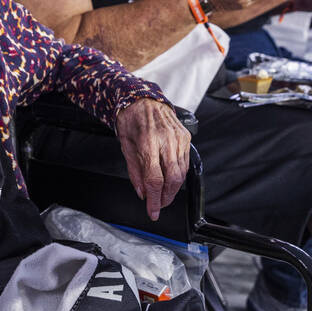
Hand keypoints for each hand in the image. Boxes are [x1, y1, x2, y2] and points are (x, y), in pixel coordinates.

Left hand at [114, 98, 191, 221]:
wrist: (142, 99)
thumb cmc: (131, 120)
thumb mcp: (126, 147)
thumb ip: (135, 173)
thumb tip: (143, 193)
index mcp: (148, 143)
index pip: (155, 179)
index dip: (154, 200)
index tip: (152, 212)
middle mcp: (167, 140)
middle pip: (173, 179)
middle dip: (166, 197)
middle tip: (158, 204)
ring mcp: (179, 138)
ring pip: (182, 173)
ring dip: (173, 188)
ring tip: (163, 194)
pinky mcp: (186, 137)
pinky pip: (185, 162)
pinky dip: (179, 174)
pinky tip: (170, 178)